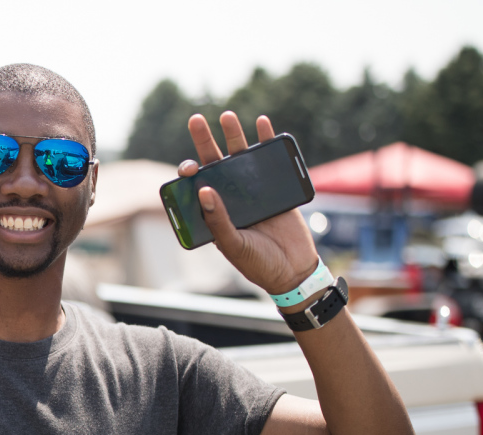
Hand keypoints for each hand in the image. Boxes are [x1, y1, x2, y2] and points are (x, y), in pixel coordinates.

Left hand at [178, 112, 317, 294]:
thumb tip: (203, 190)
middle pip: (214, 164)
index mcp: (213, 213)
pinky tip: (262, 123)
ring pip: (239, 157)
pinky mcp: (275, 188)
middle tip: (196, 119)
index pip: (195, 187)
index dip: (189, 173)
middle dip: (204, 141)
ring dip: (233, 135)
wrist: (294, 270)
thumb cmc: (258, 263)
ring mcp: (252, 191)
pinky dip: (267, 140)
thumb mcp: (234, 245)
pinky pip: (269, 161)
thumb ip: (218, 221)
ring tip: (227, 115)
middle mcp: (229, 198)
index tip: (189, 168)